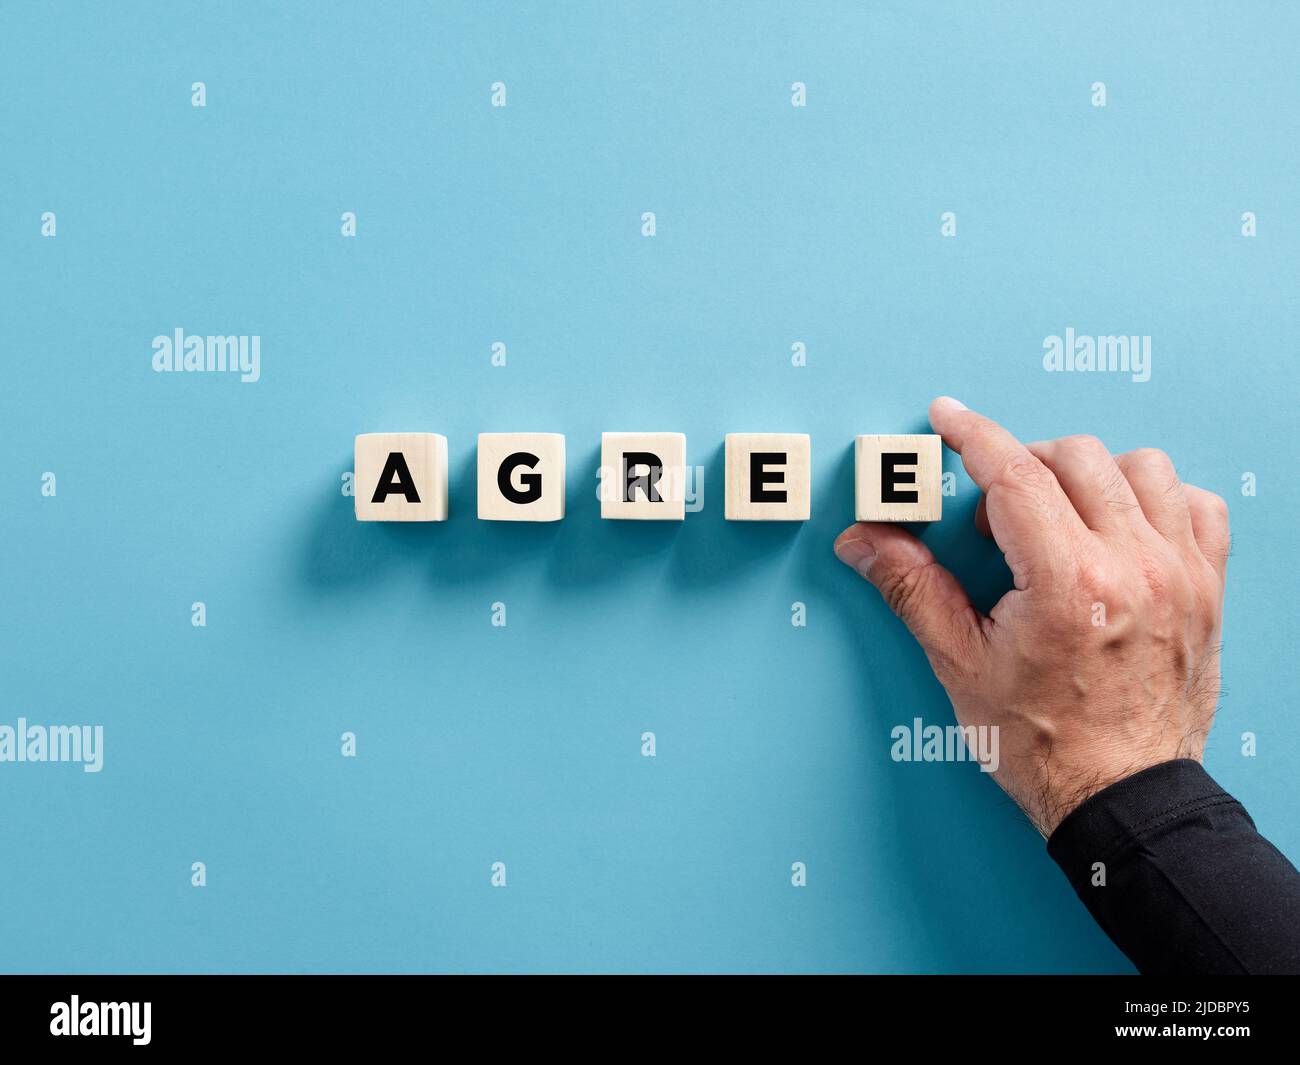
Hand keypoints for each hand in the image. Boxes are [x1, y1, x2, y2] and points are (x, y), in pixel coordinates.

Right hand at [835, 398, 1228, 835]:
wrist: (1120, 796)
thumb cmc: (1044, 744)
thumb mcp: (960, 664)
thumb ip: (912, 588)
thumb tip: (865, 540)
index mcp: (1067, 585)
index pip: (1014, 475)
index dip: (973, 434)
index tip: (949, 417)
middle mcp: (1134, 568)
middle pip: (1076, 457)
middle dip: (1021, 462)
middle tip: (993, 510)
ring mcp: (1181, 575)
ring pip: (1141, 467)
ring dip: (1090, 473)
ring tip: (1059, 515)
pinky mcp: (1208, 589)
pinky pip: (1197, 504)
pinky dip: (1157, 497)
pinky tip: (1121, 526)